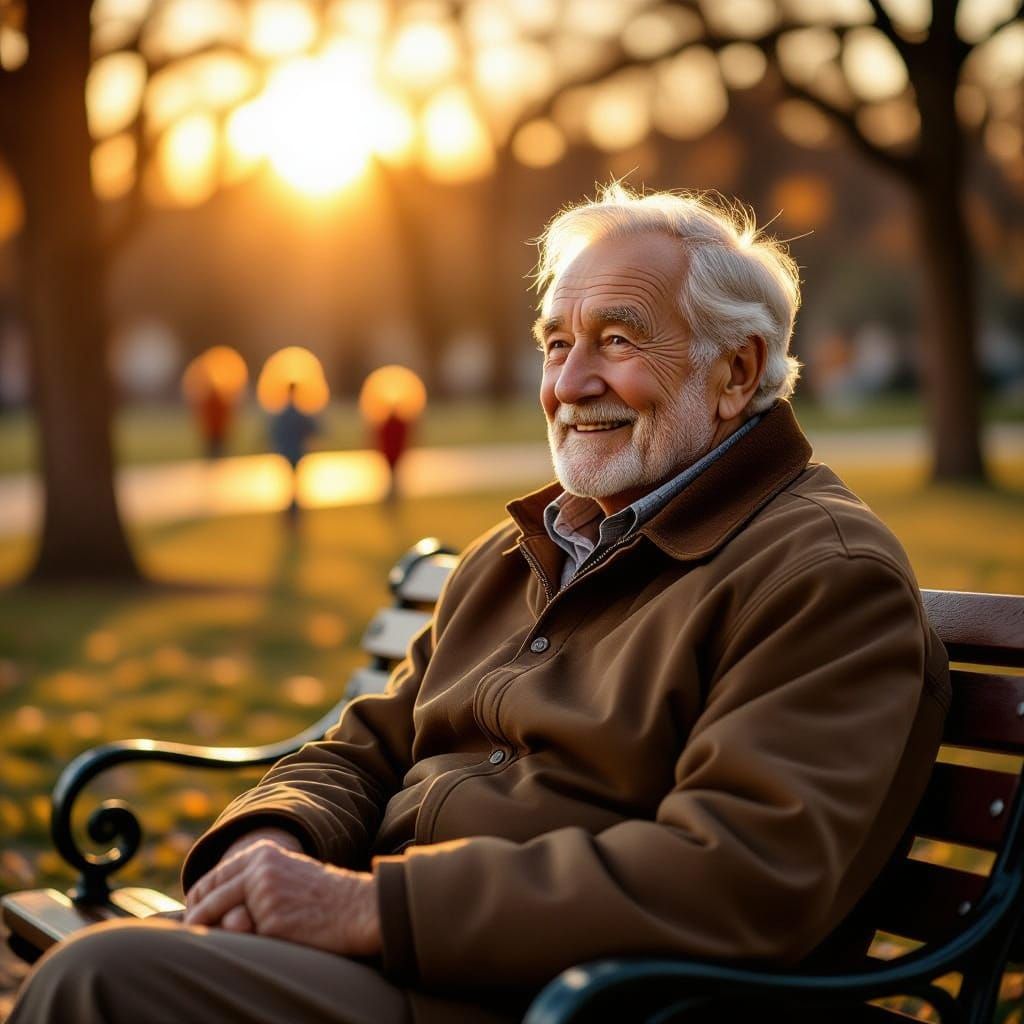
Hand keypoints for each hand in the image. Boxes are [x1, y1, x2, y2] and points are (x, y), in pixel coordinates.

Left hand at [183, 839, 381, 956]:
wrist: (356, 907)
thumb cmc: (321, 895)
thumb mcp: (285, 873)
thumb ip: (252, 880)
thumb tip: (208, 904)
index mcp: (262, 854)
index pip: (213, 876)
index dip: (197, 898)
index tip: (191, 916)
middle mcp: (260, 870)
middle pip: (208, 898)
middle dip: (196, 919)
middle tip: (190, 934)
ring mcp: (265, 895)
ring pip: (221, 921)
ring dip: (216, 933)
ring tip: (213, 941)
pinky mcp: (271, 922)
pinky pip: (245, 940)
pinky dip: (247, 945)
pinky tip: (263, 943)